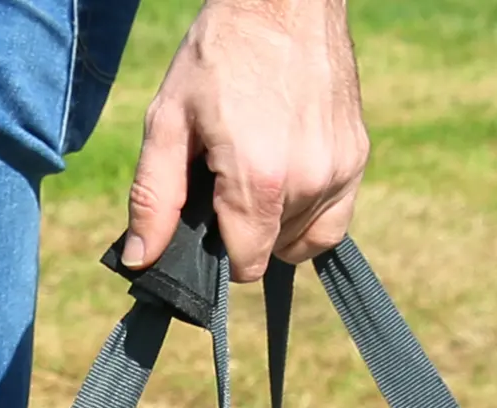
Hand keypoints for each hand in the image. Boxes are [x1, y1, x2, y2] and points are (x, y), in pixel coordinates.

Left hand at [124, 0, 367, 282]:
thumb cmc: (221, 54)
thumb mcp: (169, 120)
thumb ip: (154, 198)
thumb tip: (139, 261)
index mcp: (259, 180)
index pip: (245, 265)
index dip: (222, 251)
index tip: (212, 216)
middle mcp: (307, 182)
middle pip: (271, 252)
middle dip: (247, 230)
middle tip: (230, 176)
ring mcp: (338, 171)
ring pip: (302, 240)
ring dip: (278, 222)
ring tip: (260, 167)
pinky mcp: (357, 158)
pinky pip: (333, 221)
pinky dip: (309, 213)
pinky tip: (289, 179)